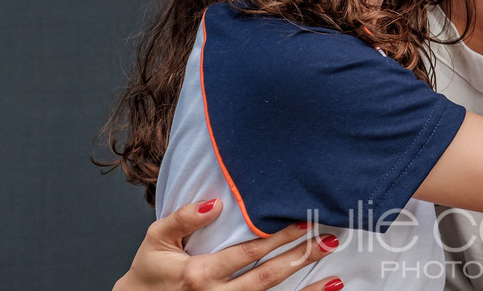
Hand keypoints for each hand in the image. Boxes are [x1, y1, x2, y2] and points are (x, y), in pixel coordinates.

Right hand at [114, 199, 342, 290]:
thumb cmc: (148, 272)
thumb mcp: (156, 239)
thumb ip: (183, 219)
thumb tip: (214, 203)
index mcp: (198, 273)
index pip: (248, 253)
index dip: (278, 237)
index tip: (304, 222)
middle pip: (266, 278)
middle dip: (299, 259)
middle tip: (328, 241)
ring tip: (335, 278)